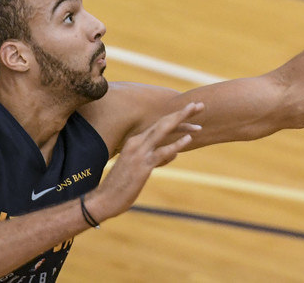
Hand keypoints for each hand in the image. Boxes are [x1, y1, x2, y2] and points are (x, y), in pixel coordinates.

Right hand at [87, 102, 203, 221]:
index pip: (161, 124)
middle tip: (200, 104)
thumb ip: (157, 158)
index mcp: (136, 141)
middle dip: (183, 113)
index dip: (178, 116)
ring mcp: (139, 153)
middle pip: (164, 122)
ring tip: (196, 112)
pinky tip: (189, 138)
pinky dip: (176, 144)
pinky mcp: (142, 165)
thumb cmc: (122, 184)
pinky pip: (162, 152)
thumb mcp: (142, 167)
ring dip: (181, 120)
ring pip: (163, 130)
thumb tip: (174, 153)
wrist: (103, 199)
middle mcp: (137, 142)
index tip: (193, 109)